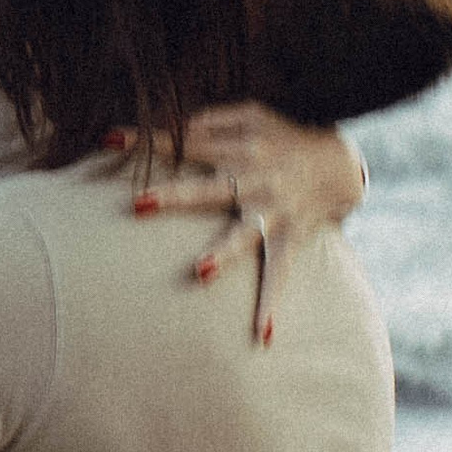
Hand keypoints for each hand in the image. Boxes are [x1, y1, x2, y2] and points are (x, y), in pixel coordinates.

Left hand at [120, 103, 365, 344]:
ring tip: (202, 273)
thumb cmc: (284, 136)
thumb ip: (212, 120)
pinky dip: (271, 305)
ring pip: (244, 235)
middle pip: (208, 189)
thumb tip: (175, 127)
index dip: (148, 140)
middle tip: (139, 204)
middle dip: (175, 196)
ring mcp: (272, 212)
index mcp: (240, 147)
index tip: (109, 138)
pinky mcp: (289, 238)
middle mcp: (255, 180)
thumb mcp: (252, 114)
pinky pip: (280, 274)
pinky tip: (264, 337)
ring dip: (224, 253)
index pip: (187, 142)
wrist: (342, 163)